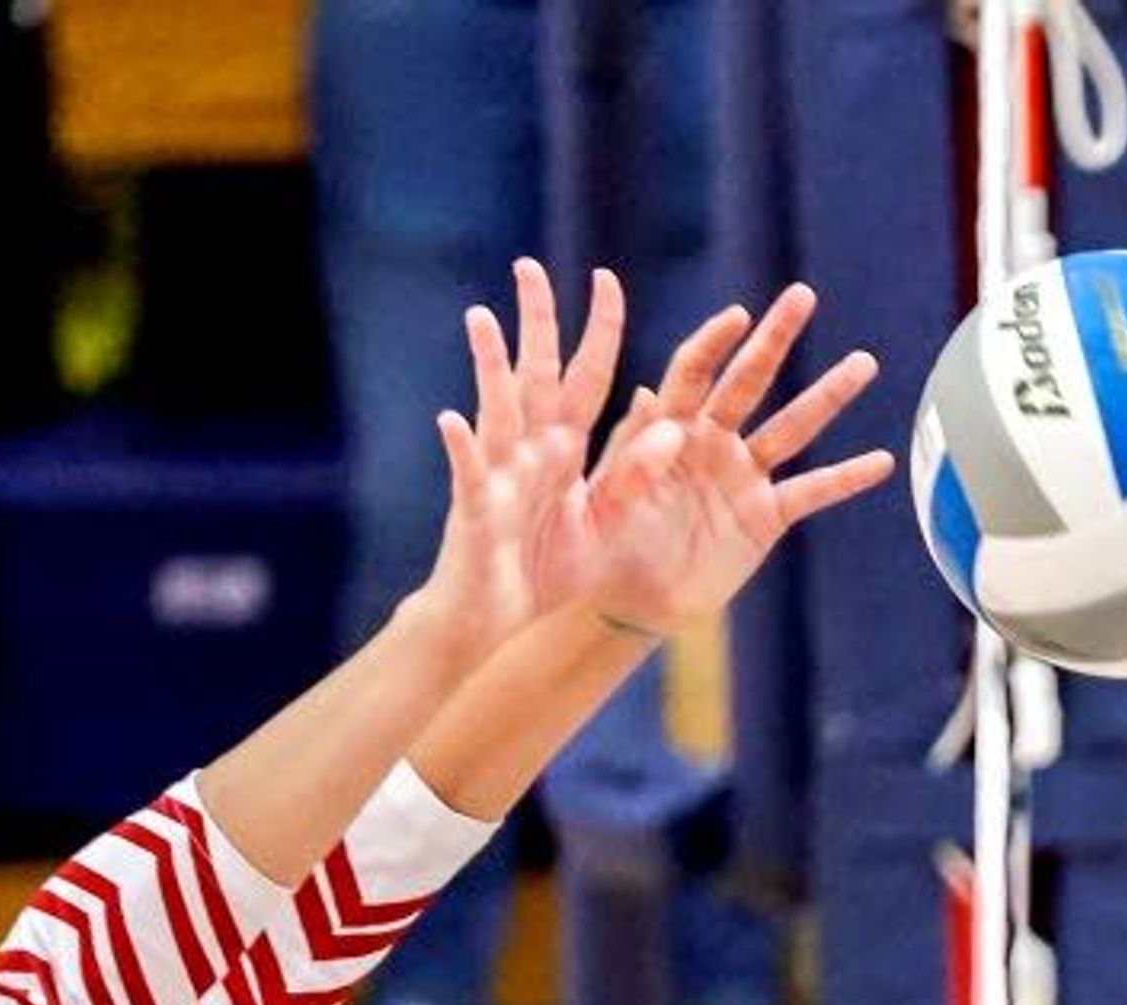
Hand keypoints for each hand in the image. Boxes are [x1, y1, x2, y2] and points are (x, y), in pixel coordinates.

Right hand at [411, 258, 629, 655]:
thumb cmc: (546, 569)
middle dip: (535, 322)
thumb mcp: (604, 520)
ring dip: (489, 366)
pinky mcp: (476, 511)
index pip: (585, 377)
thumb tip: (675, 425)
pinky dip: (461, 450)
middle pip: (535, 374)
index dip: (598, 331)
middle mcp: (529, 450)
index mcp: (563, 449)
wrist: (493, 617)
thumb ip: (634, 473)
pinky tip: (451, 421)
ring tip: (482, 318)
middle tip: (530, 266)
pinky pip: (469, 476)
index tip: (606, 279)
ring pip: (496, 410)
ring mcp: (500, 476)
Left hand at [567, 284, 892, 637]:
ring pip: (792, 427)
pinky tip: (882, 462)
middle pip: (748, 380)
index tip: (738, 317)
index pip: (693, 371)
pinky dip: (846, 478)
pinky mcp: (765, 517)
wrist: (628, 600)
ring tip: (864, 362)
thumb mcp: (603, 502)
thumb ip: (628, 457)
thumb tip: (648, 399)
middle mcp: (711, 441)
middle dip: (775, 339)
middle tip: (802, 296)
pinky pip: (811, 492)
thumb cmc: (604, 545)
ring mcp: (742, 476)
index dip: (714, 342)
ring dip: (827, 395)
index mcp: (667, 428)